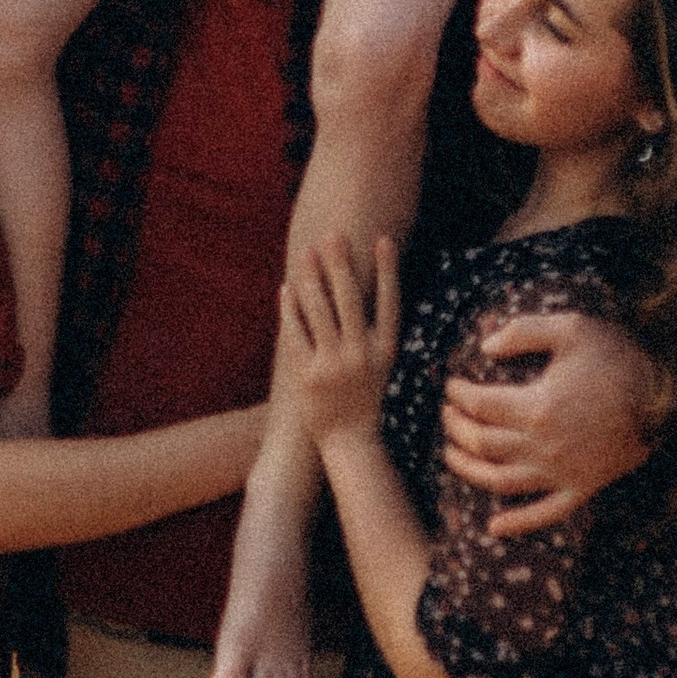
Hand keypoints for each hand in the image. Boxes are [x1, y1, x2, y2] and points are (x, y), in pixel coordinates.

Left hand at [278, 235, 400, 448]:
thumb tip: (367, 291)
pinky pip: (296, 333)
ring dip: (313, 278)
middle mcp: (362, 354)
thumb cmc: (367, 399)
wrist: (351, 442)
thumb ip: (376, 333)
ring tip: (307, 253)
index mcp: (386, 350)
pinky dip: (290, 309)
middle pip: (350, 298)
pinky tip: (287, 288)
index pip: (389, 301)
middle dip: (341, 263)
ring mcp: (333, 364)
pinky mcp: (307, 374)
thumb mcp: (383, 365)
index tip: (383, 240)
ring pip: (320, 310)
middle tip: (335, 235)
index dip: (387, 269)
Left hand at [441, 307, 663, 537]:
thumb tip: (484, 347)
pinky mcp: (582, 488)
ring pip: (500, 481)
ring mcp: (562, 473)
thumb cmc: (620, 357)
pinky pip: (545, 514)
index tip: (451, 386)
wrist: (670, 396)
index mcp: (538, 407)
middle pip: (482, 443)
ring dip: (468, 470)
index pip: (480, 406)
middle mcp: (544, 446)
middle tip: (448, 415)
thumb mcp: (572, 328)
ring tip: (450, 455)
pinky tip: (493, 527)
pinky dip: (517, 523)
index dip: (458, 395)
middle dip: (456, 428)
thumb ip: (523, 332)